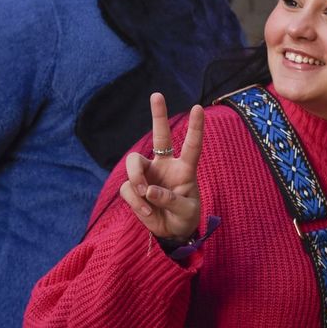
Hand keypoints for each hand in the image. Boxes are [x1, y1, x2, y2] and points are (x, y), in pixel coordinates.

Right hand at [118, 92, 203, 242]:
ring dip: (136, 179)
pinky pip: (127, 188)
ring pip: (133, 162)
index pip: (191, 145)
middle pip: (160, 137)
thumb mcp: (186, 211)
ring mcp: (148, 175)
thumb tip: (149, 190)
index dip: (195, 128)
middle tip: (157, 94)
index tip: (198, 107)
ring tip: (145, 196)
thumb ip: (171, 200)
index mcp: (185, 169)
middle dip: (158, 115)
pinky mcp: (134, 188)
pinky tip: (146, 212)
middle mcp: (166, 166)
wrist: (171, 233)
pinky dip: (135, 202)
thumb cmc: (185, 217)